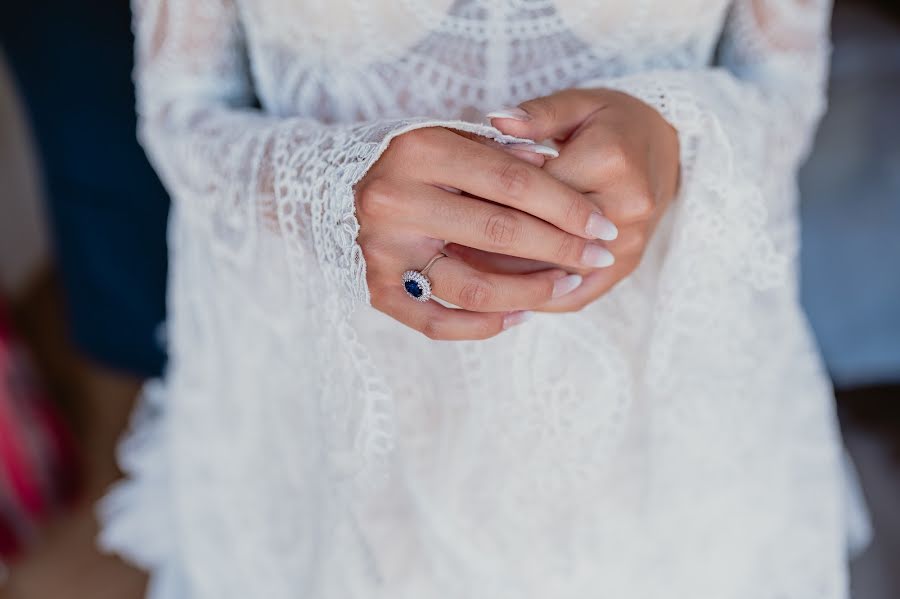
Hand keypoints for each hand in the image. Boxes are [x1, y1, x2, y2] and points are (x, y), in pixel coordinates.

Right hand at [355, 126, 618, 339]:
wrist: (332, 184)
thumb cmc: (408, 158)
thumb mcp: (450, 136)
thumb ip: (499, 152)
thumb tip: (554, 169)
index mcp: (420, 151)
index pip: (513, 184)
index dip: (567, 207)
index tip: (602, 226)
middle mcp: (396, 200)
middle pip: (500, 232)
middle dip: (562, 250)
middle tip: (600, 258)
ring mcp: (383, 249)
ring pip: (473, 286)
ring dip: (530, 292)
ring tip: (567, 287)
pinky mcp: (375, 287)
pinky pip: (435, 321)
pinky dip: (482, 327)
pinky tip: (519, 318)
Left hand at [457, 88, 679, 311]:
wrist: (667, 148)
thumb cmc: (612, 121)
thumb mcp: (577, 103)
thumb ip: (535, 115)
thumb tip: (493, 121)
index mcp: (608, 160)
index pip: (533, 189)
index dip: (485, 196)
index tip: (445, 203)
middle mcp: (623, 207)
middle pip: (541, 235)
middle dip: (487, 242)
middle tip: (439, 245)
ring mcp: (628, 243)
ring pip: (554, 272)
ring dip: (505, 279)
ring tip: (458, 274)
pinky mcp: (626, 267)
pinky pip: (576, 295)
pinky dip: (536, 297)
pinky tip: (499, 297)